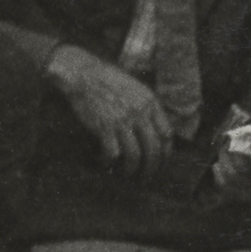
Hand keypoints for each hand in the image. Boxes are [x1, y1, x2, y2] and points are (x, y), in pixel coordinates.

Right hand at [48, 43, 171, 175]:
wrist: (83, 74)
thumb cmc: (107, 80)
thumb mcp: (135, 88)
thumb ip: (146, 106)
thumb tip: (154, 128)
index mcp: (150, 102)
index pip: (167, 134)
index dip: (166, 152)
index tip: (161, 161)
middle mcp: (140, 113)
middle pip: (154, 149)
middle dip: (152, 168)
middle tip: (147, 177)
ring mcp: (123, 121)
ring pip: (135, 156)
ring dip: (133, 170)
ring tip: (128, 175)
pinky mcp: (105, 128)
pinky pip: (113, 154)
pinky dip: (109, 162)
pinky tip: (105, 161)